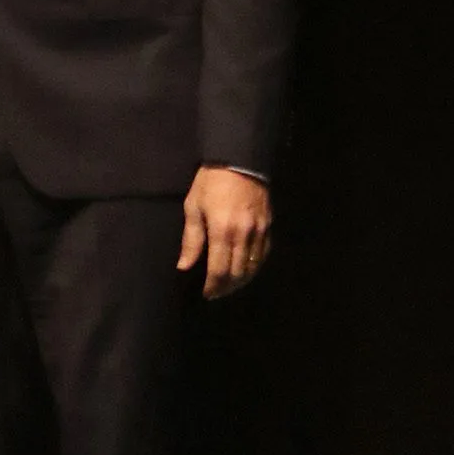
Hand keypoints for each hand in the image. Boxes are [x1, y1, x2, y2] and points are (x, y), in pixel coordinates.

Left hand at [178, 166, 272, 298]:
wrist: (240, 161)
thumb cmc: (209, 182)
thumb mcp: (193, 207)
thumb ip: (191, 239)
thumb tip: (184, 266)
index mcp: (222, 231)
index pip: (220, 270)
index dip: (213, 286)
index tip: (205, 294)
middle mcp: (244, 235)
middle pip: (238, 273)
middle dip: (226, 287)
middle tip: (215, 293)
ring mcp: (260, 232)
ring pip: (253, 267)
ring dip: (240, 281)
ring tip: (227, 286)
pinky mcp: (269, 227)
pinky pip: (263, 255)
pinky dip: (254, 268)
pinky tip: (244, 271)